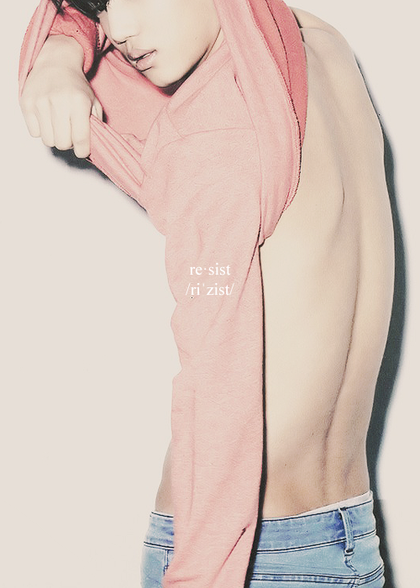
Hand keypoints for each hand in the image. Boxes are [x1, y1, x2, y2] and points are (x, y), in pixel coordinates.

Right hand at [20, 35, 102, 157]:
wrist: (56, 63)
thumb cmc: (76, 86)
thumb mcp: (93, 102)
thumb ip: (96, 125)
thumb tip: (92, 146)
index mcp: (79, 102)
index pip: (80, 139)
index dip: (82, 150)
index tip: (82, 150)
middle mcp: (59, 101)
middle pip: (62, 143)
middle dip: (68, 143)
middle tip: (70, 133)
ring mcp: (40, 102)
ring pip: (48, 140)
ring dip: (55, 137)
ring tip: (59, 125)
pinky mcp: (26, 103)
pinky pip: (34, 133)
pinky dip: (42, 130)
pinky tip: (47, 119)